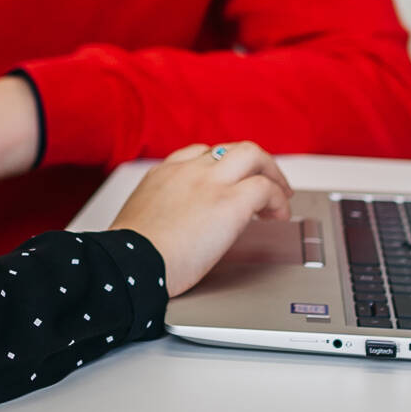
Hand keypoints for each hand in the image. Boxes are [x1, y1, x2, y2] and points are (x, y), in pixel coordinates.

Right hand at [108, 142, 292, 295]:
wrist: (130, 263)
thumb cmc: (129, 255)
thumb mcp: (138, 220)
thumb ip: (160, 214)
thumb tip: (173, 231)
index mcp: (163, 175)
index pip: (198, 154)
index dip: (220, 166)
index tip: (228, 181)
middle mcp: (188, 171)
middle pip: (231, 148)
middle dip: (254, 163)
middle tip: (266, 181)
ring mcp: (210, 182)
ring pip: (253, 155)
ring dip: (272, 173)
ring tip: (281, 195)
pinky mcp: (231, 202)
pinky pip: (265, 188)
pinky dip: (278, 200)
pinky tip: (279, 216)